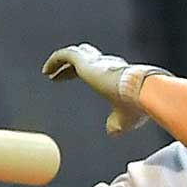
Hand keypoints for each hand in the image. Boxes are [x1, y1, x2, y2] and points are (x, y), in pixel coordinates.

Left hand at [42, 43, 169, 135]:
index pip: (98, 69)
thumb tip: (112, 133)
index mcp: (117, 74)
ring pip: (75, 54)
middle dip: (72, 65)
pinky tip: (46, 71)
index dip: (84, 73)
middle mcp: (107, 64)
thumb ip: (117, 123)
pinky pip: (65, 55)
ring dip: (60, 63)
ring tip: (48, 72)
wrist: (140, 91)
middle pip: (86, 57)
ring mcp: (96, 61)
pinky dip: (55, 60)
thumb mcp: (126, 119)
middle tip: (59, 74)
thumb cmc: (136, 106)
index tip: (73, 77)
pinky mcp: (86, 61)